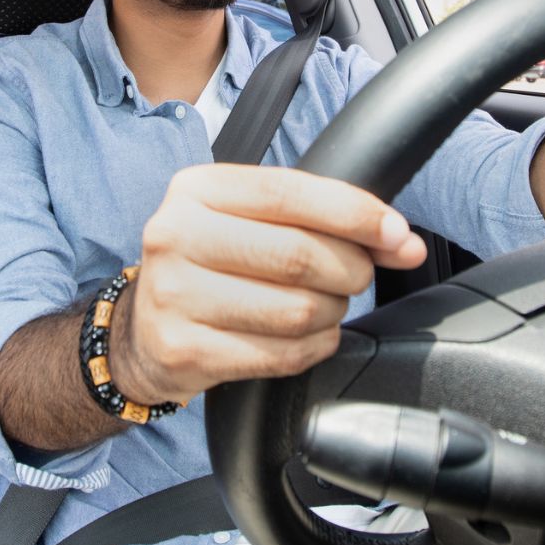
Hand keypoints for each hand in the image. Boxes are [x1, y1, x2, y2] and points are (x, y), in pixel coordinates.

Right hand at [109, 165, 425, 405]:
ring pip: (296, 309)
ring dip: (332, 313)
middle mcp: (175, 235)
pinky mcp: (183, 350)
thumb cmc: (212, 266)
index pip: (288, 192)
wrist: (142, 331)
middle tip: (354, 278)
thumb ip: (318, 219)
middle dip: (349, 270)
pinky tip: (306, 337)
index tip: (397, 235)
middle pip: (298, 254)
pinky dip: (313, 348)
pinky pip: (281, 355)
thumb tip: (402, 241)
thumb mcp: (247, 221)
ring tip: (323, 308)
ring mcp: (173, 295)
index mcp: (195, 190)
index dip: (354, 213)